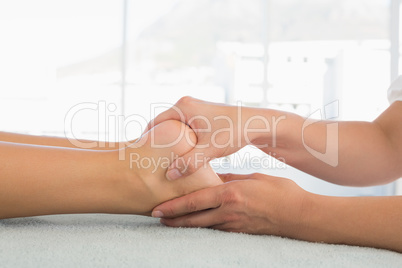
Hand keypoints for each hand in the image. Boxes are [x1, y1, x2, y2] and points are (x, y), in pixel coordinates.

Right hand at [145, 97, 267, 179]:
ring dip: (170, 145)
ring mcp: (194, 110)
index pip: (154, 125)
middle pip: (163, 127)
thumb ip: (189, 163)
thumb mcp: (210, 149)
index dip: (147, 142)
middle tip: (151, 164)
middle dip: (158, 144)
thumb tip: (169, 175)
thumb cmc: (235, 132)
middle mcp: (186, 104)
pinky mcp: (202, 117)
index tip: (143, 159)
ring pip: (174, 130)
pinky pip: (184, 131)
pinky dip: (180, 143)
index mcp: (183, 106)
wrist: (259, 124)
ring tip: (164, 163)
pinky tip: (181, 158)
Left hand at [152, 173, 308, 236]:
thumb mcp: (252, 178)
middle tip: (155, 217)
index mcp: (230, 195)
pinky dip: (202, 226)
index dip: (173, 207)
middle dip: (173, 219)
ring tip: (169, 222)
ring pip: (202, 226)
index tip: (156, 209)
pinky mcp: (240, 232)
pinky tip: (196, 224)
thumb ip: (229, 178)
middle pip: (193, 219)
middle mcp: (228, 212)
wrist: (301, 215)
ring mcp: (234, 225)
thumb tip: (212, 178)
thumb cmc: (280, 192)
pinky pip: (216, 229)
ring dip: (184, 224)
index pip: (194, 202)